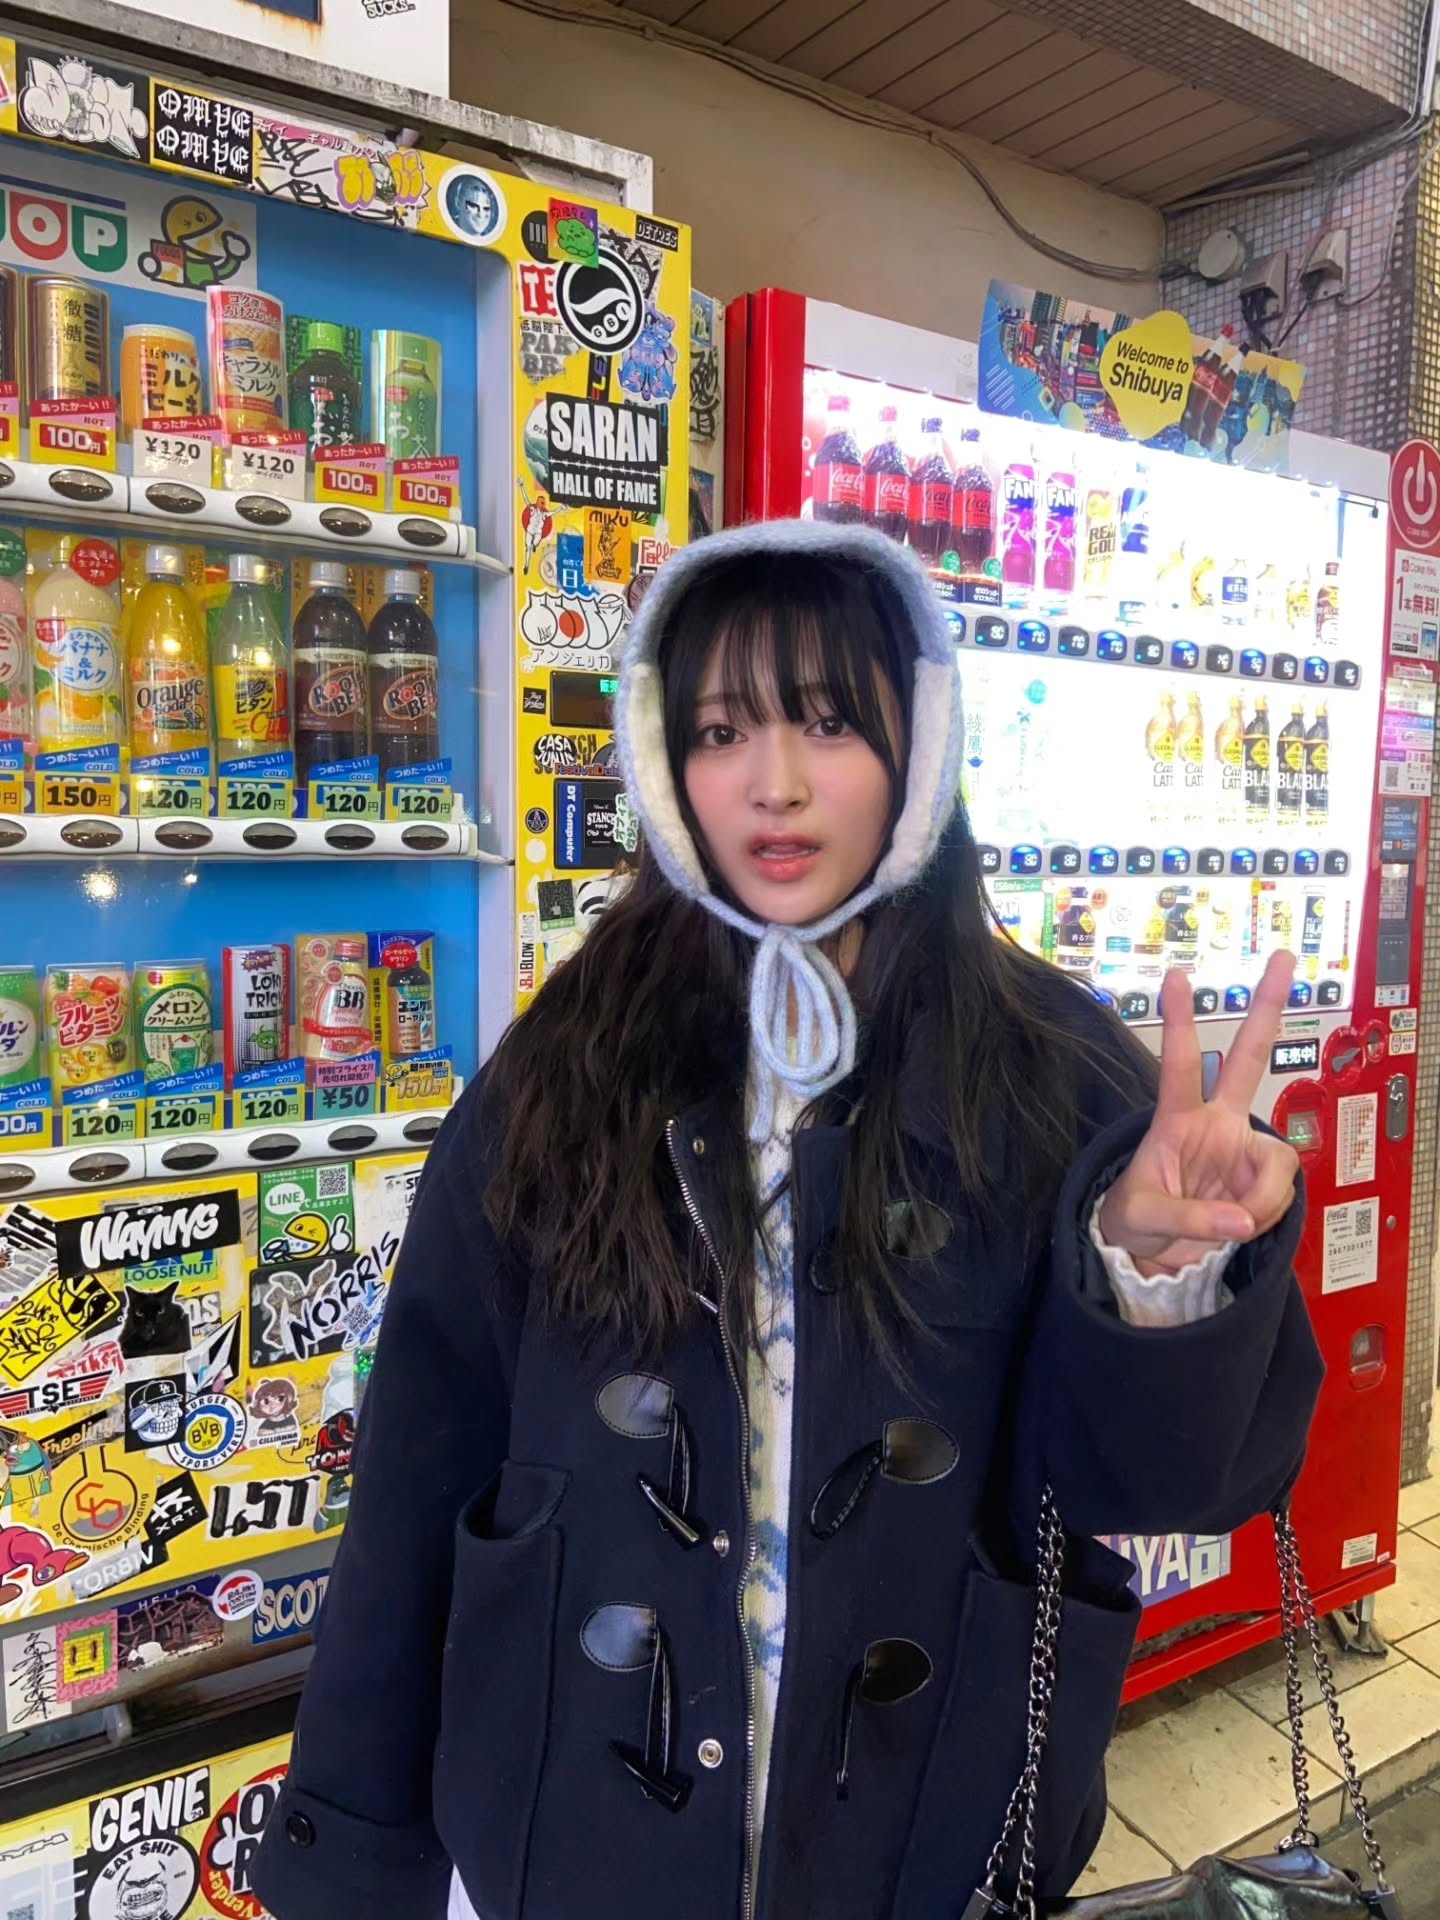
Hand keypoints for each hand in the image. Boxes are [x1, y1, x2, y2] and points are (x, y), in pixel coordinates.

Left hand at [1099, 951, 1299, 1277]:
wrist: (1154, 1258)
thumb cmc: (1136, 1222)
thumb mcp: (1143, 1220)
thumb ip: (1189, 1219)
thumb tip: (1242, 1220)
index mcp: (1176, 1122)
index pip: (1180, 1065)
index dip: (1178, 1022)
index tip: (1175, 976)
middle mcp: (1217, 1124)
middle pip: (1248, 1058)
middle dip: (1267, 1008)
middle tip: (1281, 956)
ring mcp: (1243, 1149)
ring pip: (1279, 1158)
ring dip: (1264, 1198)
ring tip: (1233, 1225)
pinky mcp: (1263, 1181)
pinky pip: (1283, 1193)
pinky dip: (1269, 1215)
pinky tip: (1244, 1227)